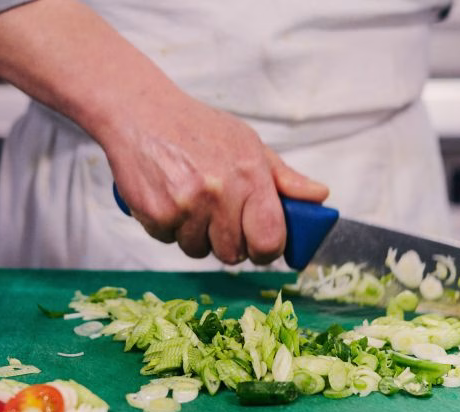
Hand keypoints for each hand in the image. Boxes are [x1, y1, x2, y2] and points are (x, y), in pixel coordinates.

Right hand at [102, 91, 327, 264]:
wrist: (139, 111)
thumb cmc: (197, 128)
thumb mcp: (247, 143)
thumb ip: (283, 177)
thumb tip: (319, 196)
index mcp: (250, 174)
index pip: (269, 239)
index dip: (266, 250)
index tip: (260, 245)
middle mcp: (220, 192)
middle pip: (233, 253)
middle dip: (227, 241)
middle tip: (217, 214)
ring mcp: (186, 205)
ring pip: (198, 250)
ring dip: (195, 235)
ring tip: (189, 201)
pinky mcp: (155, 213)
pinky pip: (169, 241)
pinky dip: (168, 227)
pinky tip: (167, 197)